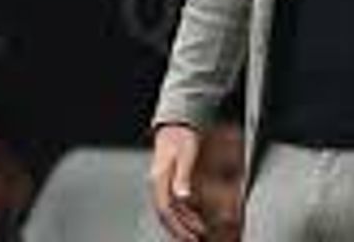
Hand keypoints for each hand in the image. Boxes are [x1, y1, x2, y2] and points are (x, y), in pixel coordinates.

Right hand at [149, 123, 205, 241]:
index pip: (166, 211)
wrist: (176, 124)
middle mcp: (157, 184)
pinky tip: (194, 218)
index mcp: (159, 180)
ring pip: (169, 211)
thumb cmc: (182, 137)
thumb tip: (182, 197)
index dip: (178, 226)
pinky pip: (173, 204)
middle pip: (166, 215)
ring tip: (197, 234)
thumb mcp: (186, 155)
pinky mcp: (166, 182)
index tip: (192, 236)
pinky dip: (184, 213)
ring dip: (182, 224)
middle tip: (195, 240)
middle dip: (180, 230)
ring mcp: (160, 184)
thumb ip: (183, 177)